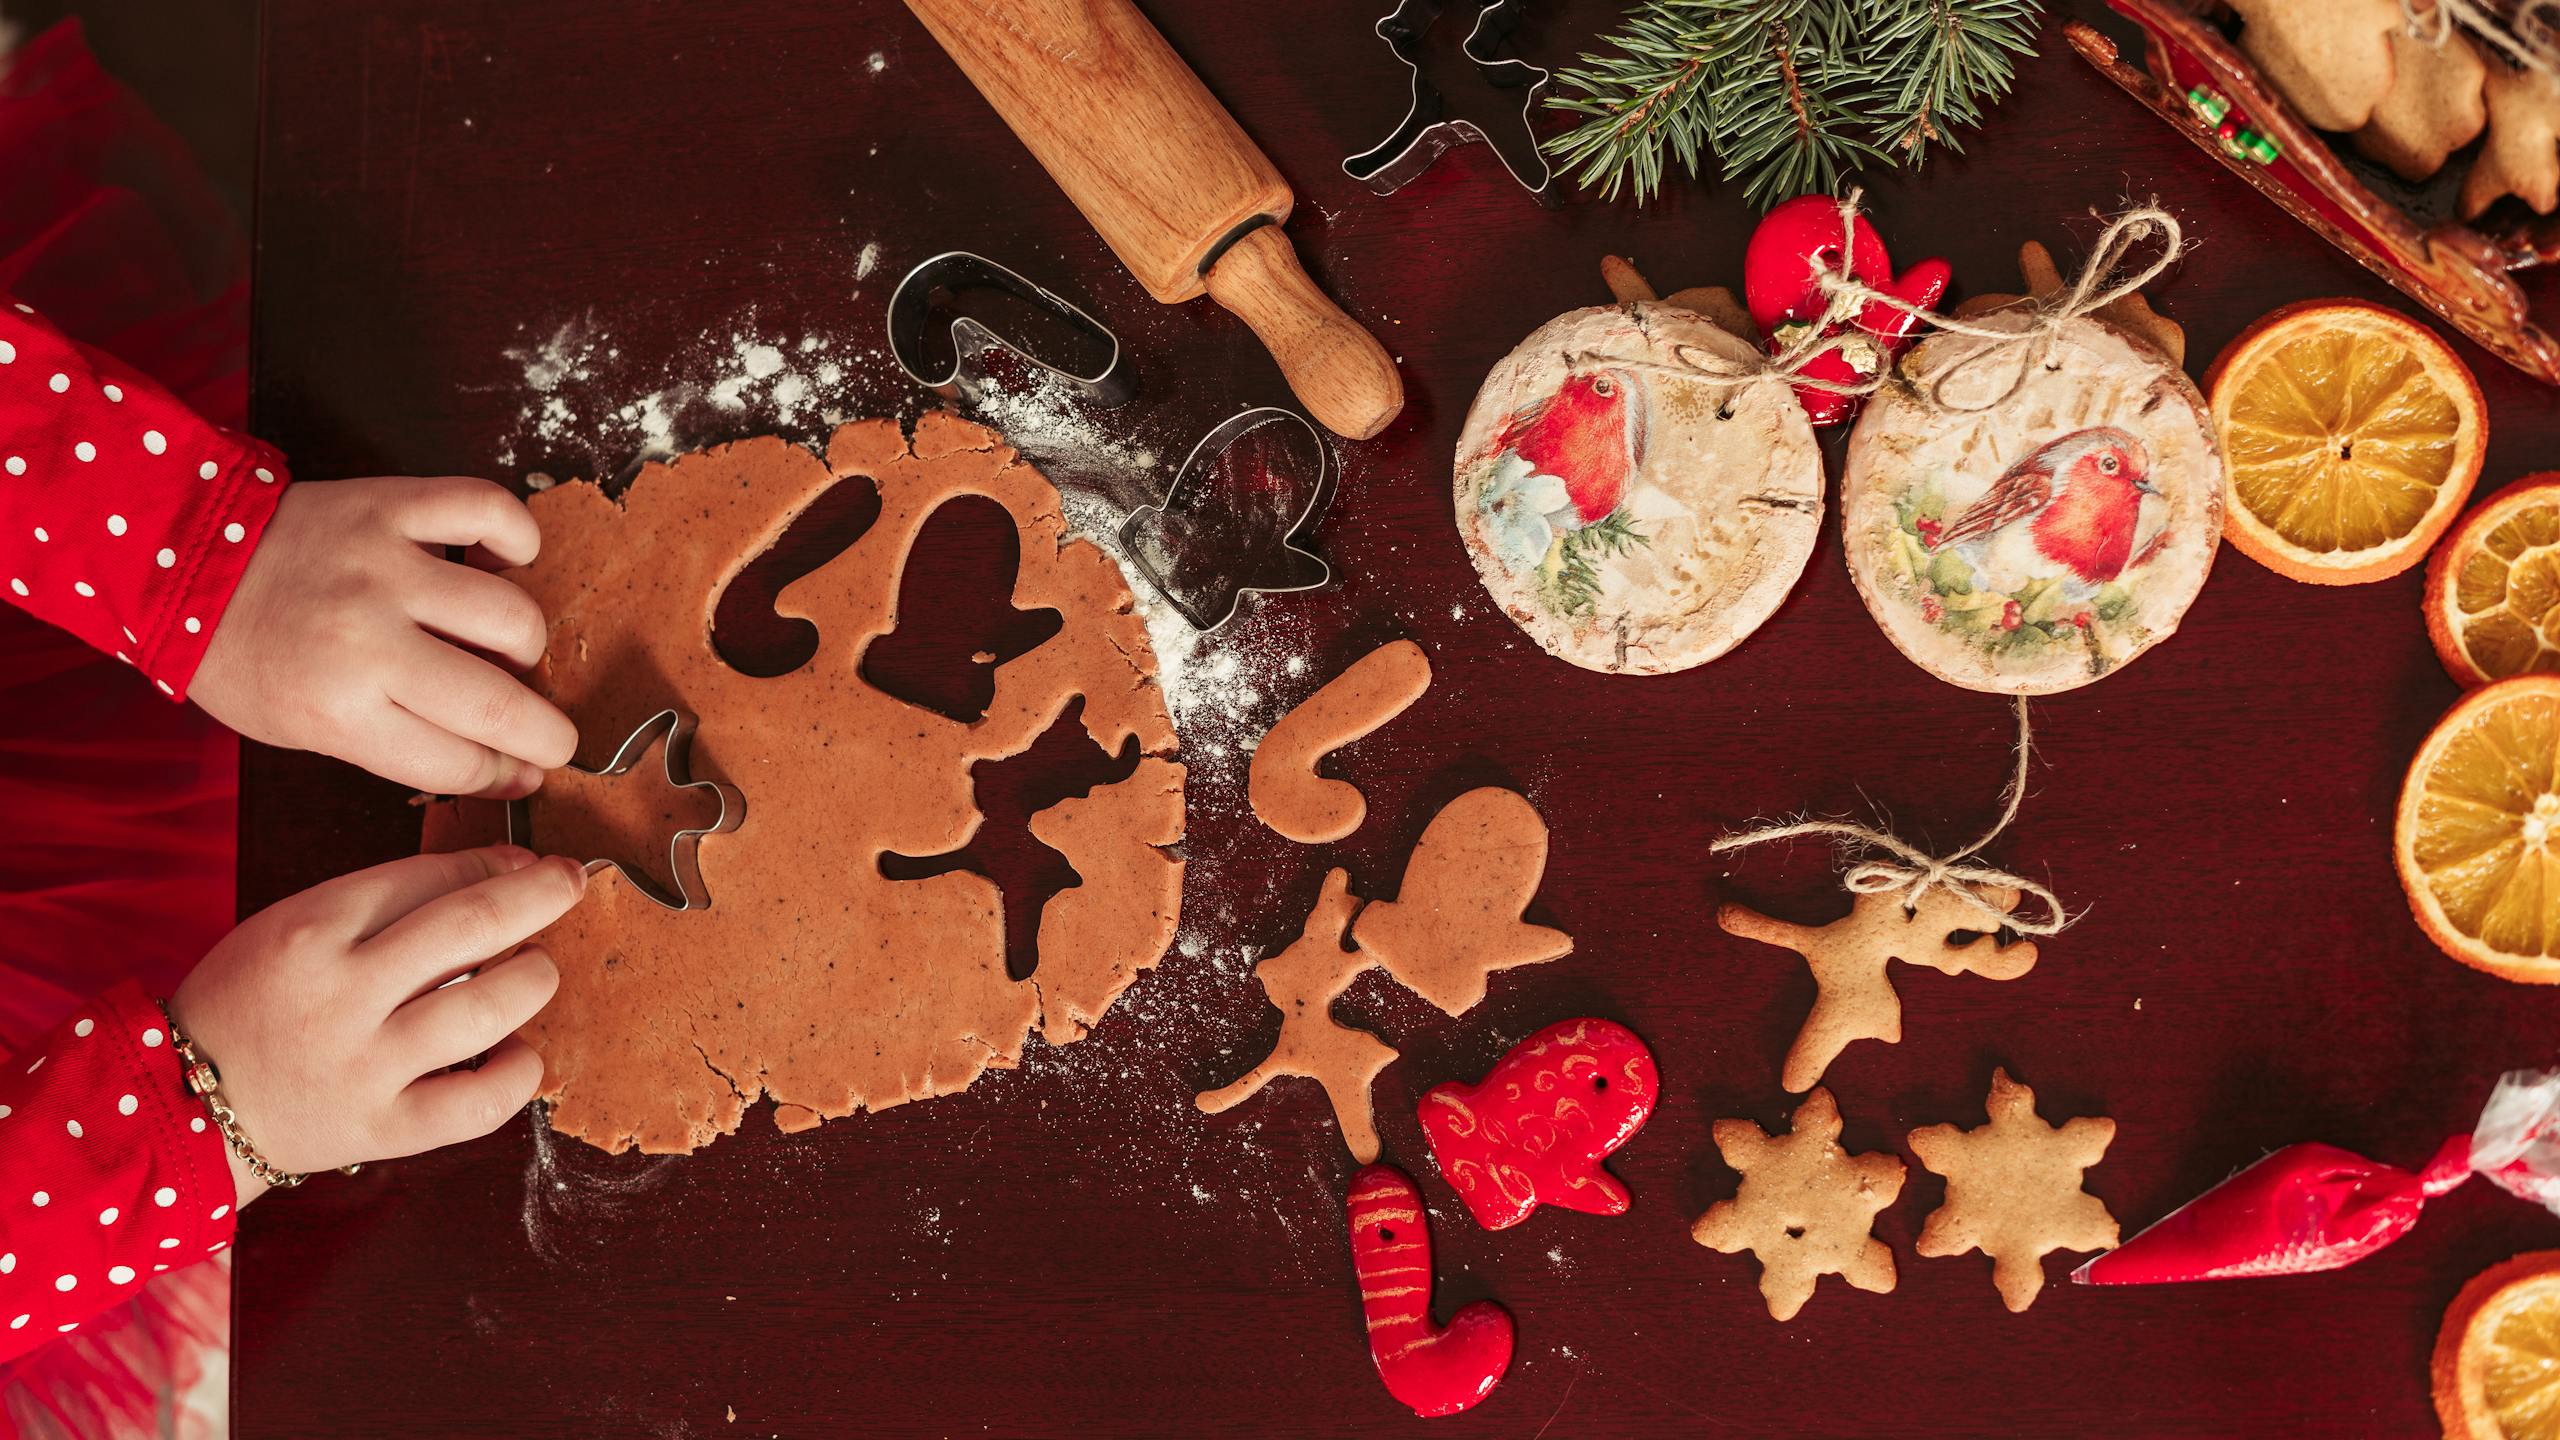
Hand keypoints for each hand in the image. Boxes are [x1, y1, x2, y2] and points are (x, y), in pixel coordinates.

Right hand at [168, 845, 586, 1206]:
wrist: (186, 1104)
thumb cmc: (254, 1002)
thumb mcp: (294, 926)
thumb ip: (384, 900)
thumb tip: (499, 872)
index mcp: (312, 931)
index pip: (430, 876)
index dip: (495, 863)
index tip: (525, 862)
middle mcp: (344, 995)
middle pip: (473, 925)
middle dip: (540, 894)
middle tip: (568, 883)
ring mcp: (367, 1066)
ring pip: (488, 1007)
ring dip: (534, 978)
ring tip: (533, 971)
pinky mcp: (383, 1128)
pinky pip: (480, 1101)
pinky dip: (519, 1072)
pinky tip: (518, 1052)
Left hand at [192, 477, 577, 797]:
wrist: (180, 559)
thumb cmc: (245, 654)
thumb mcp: (301, 730)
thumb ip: (399, 748)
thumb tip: (503, 766)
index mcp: (336, 708)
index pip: (457, 762)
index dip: (503, 775)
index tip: (521, 772)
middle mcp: (366, 640)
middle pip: (498, 706)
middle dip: (546, 735)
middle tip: (552, 736)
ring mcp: (384, 567)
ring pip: (512, 616)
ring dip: (525, 646)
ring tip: (507, 649)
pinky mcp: (392, 507)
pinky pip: (491, 512)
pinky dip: (518, 539)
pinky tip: (506, 562)